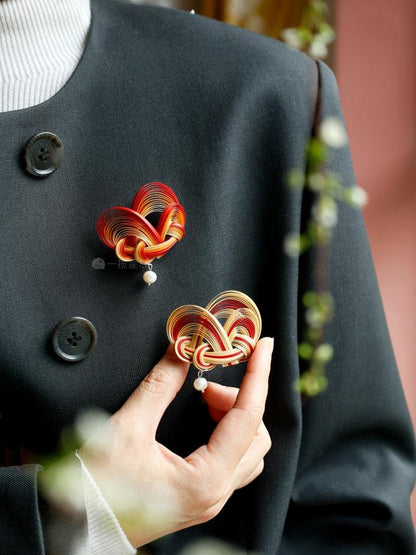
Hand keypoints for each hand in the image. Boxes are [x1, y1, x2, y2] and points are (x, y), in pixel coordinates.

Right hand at [78, 337, 273, 547]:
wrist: (81, 525)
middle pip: (256, 434)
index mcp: (205, 480)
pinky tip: (207, 418)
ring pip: (250, 449)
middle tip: (205, 385)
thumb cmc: (97, 490)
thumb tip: (182, 350)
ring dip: (235, 416)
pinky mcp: (200, 496)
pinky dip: (229, 432)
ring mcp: (210, 498)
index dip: (257, 376)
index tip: (263, 347)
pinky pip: (235, 460)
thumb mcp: (127, 429)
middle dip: (238, 399)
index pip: (247, 417)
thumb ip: (160, 385)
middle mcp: (215, 493)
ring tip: (205, 399)